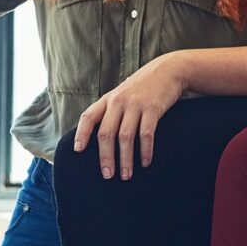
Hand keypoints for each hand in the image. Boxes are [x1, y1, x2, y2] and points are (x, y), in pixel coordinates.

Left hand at [71, 56, 189, 179]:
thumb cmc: (143, 88)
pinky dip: (145, 151)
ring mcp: (135, 105)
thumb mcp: (122, 94)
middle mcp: (118, 102)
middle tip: (107, 175)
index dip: (81, 134)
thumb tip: (100, 137)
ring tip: (126, 175)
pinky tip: (145, 162)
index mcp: (108, 100)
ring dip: (125, 159)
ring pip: (125, 138)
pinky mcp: (153, 108)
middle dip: (105, 157)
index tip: (78, 150)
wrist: (168, 70)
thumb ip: (110, 111)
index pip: (88, 117)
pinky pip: (146, 134)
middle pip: (106, 133)